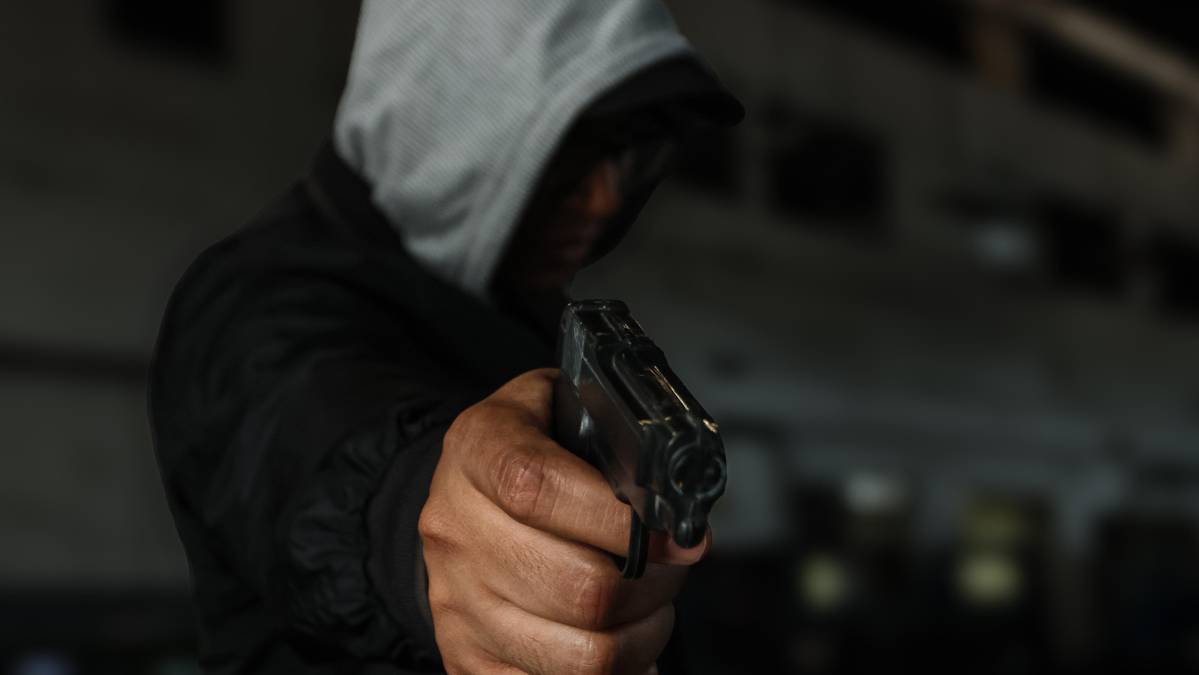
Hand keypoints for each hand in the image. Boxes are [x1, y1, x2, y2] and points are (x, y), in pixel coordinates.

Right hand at [419, 369, 710, 674]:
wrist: (464, 495)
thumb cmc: (534, 448)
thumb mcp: (565, 408)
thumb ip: (618, 442)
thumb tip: (679, 513)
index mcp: (477, 448)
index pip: (537, 488)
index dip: (618, 520)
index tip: (677, 536)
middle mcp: (456, 527)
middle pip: (576, 586)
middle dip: (653, 585)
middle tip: (672, 568)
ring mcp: (456, 599)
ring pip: (580, 654)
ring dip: (641, 637)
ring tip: (650, 606)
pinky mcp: (466, 655)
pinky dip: (612, 673)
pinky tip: (620, 641)